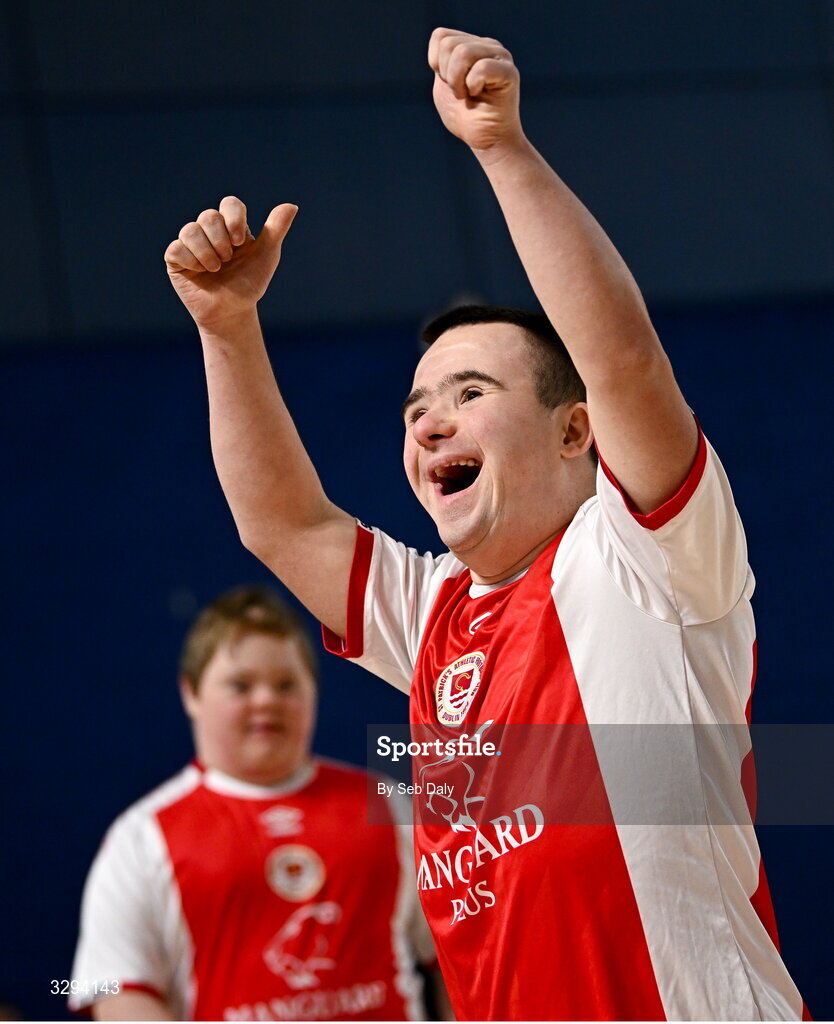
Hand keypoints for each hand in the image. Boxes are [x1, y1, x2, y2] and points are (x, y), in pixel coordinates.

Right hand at [164, 197, 296, 329]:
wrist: (232, 312)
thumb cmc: (249, 283)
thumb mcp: (266, 256)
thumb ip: (276, 230)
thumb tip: (292, 206)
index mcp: (232, 226)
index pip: (229, 204)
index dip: (234, 219)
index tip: (240, 242)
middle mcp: (210, 231)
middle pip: (209, 216)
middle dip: (220, 240)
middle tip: (228, 260)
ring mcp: (191, 244)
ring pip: (190, 230)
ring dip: (206, 252)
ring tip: (215, 268)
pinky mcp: (176, 259)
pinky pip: (176, 249)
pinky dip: (191, 260)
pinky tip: (200, 271)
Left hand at [428, 28, 523, 155]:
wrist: (486, 141)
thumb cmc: (465, 117)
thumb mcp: (444, 86)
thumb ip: (440, 62)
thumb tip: (440, 40)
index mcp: (471, 45)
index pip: (441, 37)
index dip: (437, 64)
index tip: (449, 84)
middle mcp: (487, 45)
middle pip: (449, 45)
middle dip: (447, 76)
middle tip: (461, 93)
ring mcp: (500, 56)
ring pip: (462, 52)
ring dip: (458, 82)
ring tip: (469, 95)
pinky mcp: (509, 72)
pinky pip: (481, 68)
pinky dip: (473, 86)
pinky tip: (480, 95)